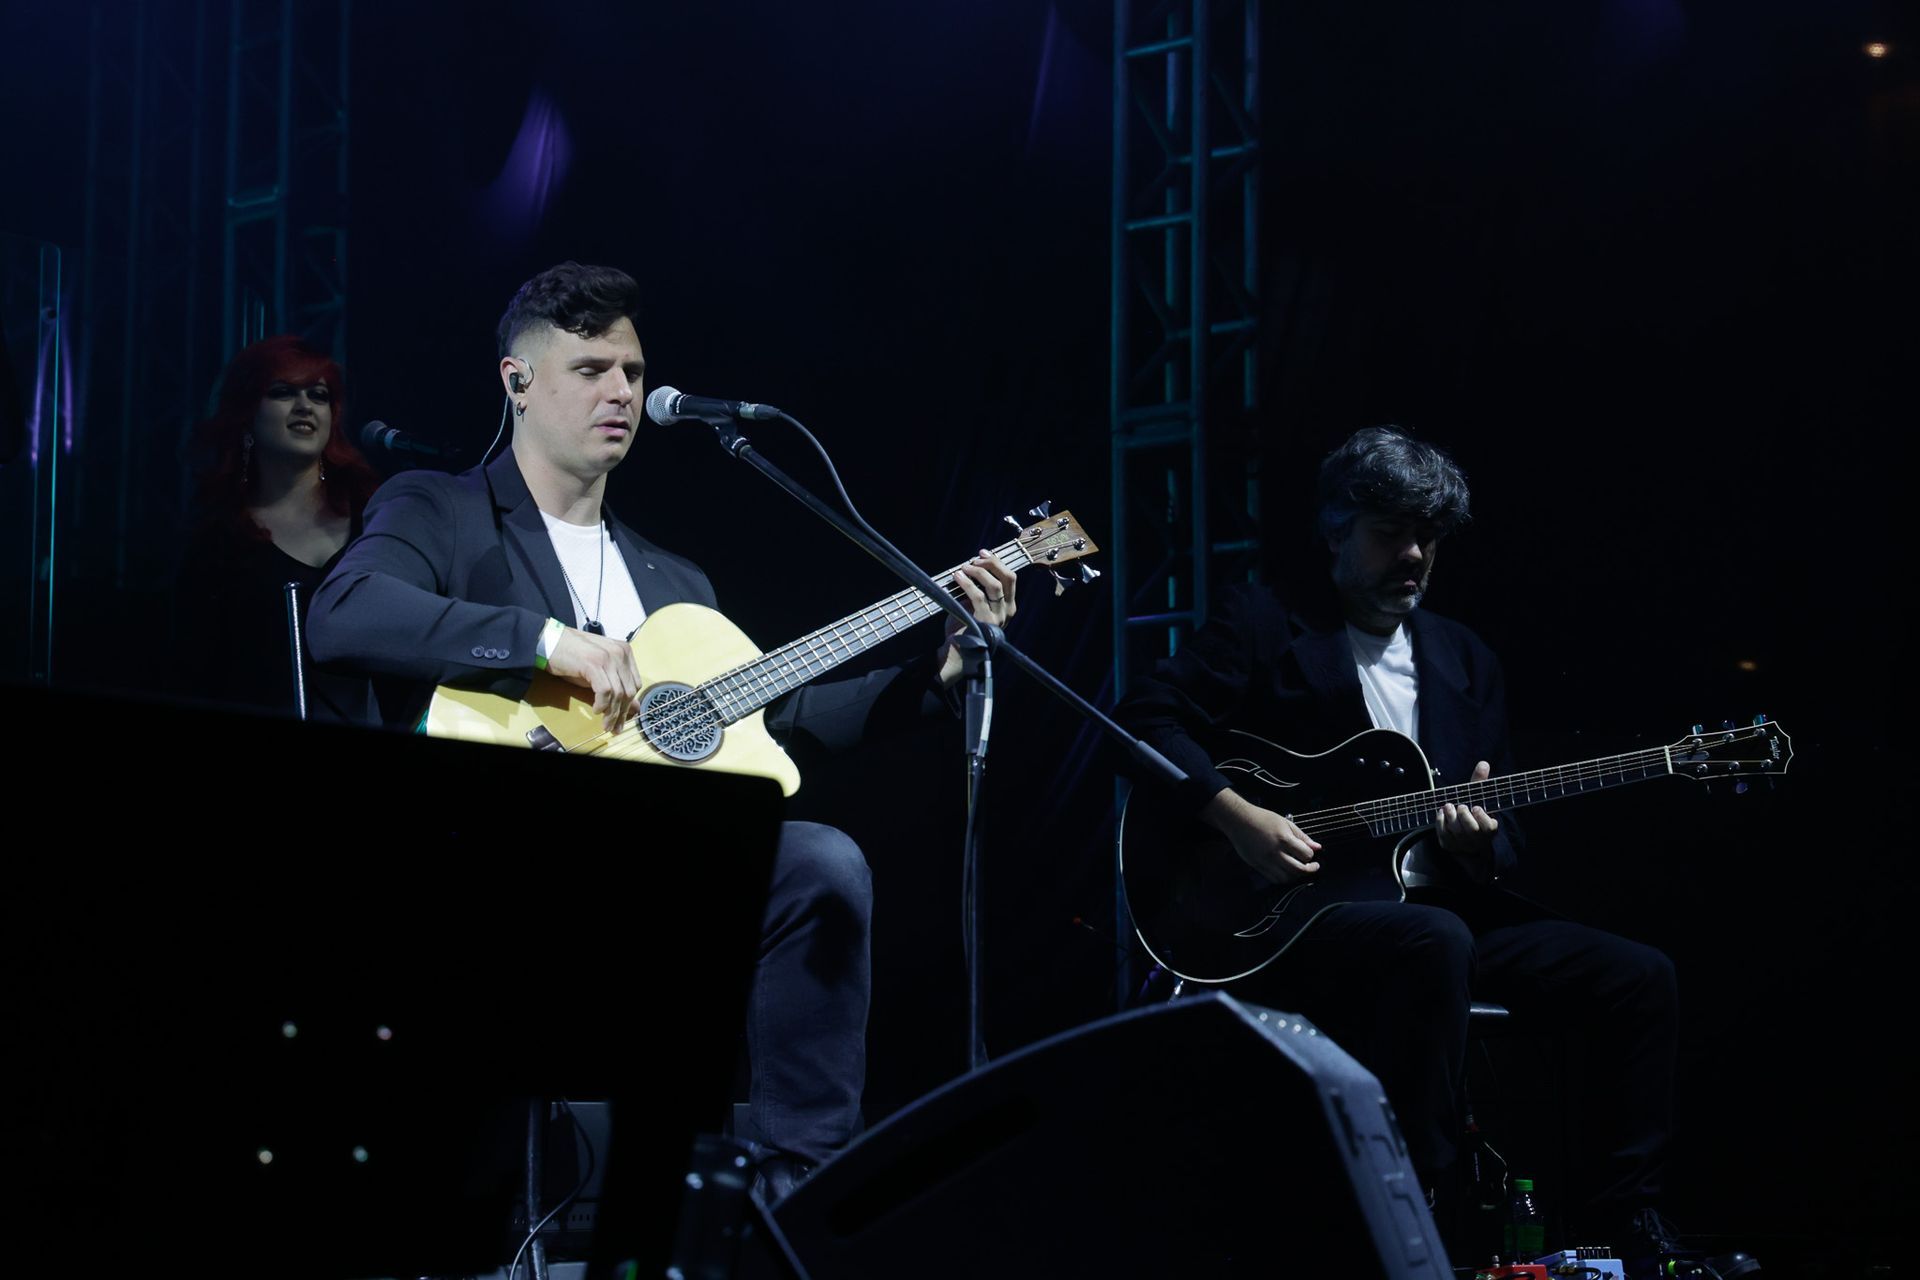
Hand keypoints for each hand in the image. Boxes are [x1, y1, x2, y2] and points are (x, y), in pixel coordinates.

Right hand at [546, 626, 641, 732]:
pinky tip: (596, 711)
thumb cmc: (573, 657)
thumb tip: (634, 708)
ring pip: (618, 693)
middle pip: (629, 690)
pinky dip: (602, 704)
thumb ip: (616, 686)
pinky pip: (605, 691)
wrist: (550, 642)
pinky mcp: (594, 663)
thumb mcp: (598, 672)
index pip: (635, 684)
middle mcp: (620, 653)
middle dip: (623, 713)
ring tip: (606, 725)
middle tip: (615, 729)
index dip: (630, 704)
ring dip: (612, 713)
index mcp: (625, 652)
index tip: (622, 719)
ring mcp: (608, 657)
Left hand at [937, 549, 1016, 687]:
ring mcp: (998, 617)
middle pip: (1008, 578)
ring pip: (995, 585)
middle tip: (975, 559)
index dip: (997, 562)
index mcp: (1008, 606)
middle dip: (992, 563)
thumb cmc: (965, 627)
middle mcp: (1007, 611)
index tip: (983, 553)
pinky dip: (967, 583)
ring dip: (978, 572)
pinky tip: (958, 577)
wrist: (958, 653)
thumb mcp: (976, 606)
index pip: (1010, 578)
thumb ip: (979, 589)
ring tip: (964, 568)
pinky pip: (978, 596)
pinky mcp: (986, 622)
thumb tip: (972, 566)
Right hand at [1202, 789, 1322, 886]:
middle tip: (1313, 867)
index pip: (1305, 855)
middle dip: (1309, 870)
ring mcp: (1265, 861)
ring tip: (1298, 869)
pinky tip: (1286, 872)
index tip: (1311, 854)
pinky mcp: (1257, 866)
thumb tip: (1317, 847)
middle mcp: (1275, 852)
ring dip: (1296, 876)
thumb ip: (1302, 837)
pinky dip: (1283, 878)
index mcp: (1283, 839)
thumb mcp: (1285, 823)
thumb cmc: (1262, 819)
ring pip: (1286, 878)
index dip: (1311, 856)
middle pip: (1298, 869)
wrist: (1239, 820)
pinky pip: (1273, 879)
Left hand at [1433, 760, 1498, 878]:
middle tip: (1460, 805)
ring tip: (1448, 806)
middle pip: (1471, 831)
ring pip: (1457, 833)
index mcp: (1489, 829)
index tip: (1475, 807)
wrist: (1463, 833)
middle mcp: (1478, 840)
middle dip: (1464, 816)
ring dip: (1451, 817)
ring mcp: (1463, 844)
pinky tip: (1441, 813)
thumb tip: (1483, 763)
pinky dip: (1441, 823)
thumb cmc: (1472, 812)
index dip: (1481, 817)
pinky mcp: (1449, 845)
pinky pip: (1443, 835)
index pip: (1489, 827)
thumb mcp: (1478, 797)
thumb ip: (1480, 782)